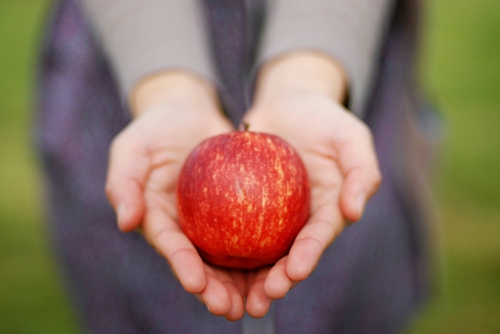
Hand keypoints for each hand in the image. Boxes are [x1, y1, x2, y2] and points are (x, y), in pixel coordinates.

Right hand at [105, 72, 255, 319]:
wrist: (188, 113)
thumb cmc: (156, 128)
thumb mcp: (132, 147)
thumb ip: (124, 181)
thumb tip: (126, 222)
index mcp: (159, 219)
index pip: (171, 246)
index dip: (183, 266)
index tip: (198, 284)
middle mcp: (187, 227)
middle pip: (201, 264)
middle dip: (214, 290)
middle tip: (230, 309)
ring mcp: (213, 222)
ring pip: (230, 258)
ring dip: (243, 282)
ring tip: (260, 301)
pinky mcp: (238, 210)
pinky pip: (254, 230)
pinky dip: (266, 249)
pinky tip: (284, 263)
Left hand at [239, 52, 381, 311]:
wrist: (289, 103)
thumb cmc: (324, 118)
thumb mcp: (351, 137)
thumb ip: (361, 171)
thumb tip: (354, 212)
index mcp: (328, 210)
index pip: (319, 236)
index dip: (309, 256)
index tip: (294, 271)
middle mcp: (300, 219)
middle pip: (288, 254)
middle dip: (277, 279)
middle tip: (262, 297)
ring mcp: (273, 214)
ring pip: (259, 249)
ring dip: (249, 275)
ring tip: (234, 296)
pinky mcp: (247, 203)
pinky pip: (233, 223)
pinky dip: (222, 242)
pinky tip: (204, 258)